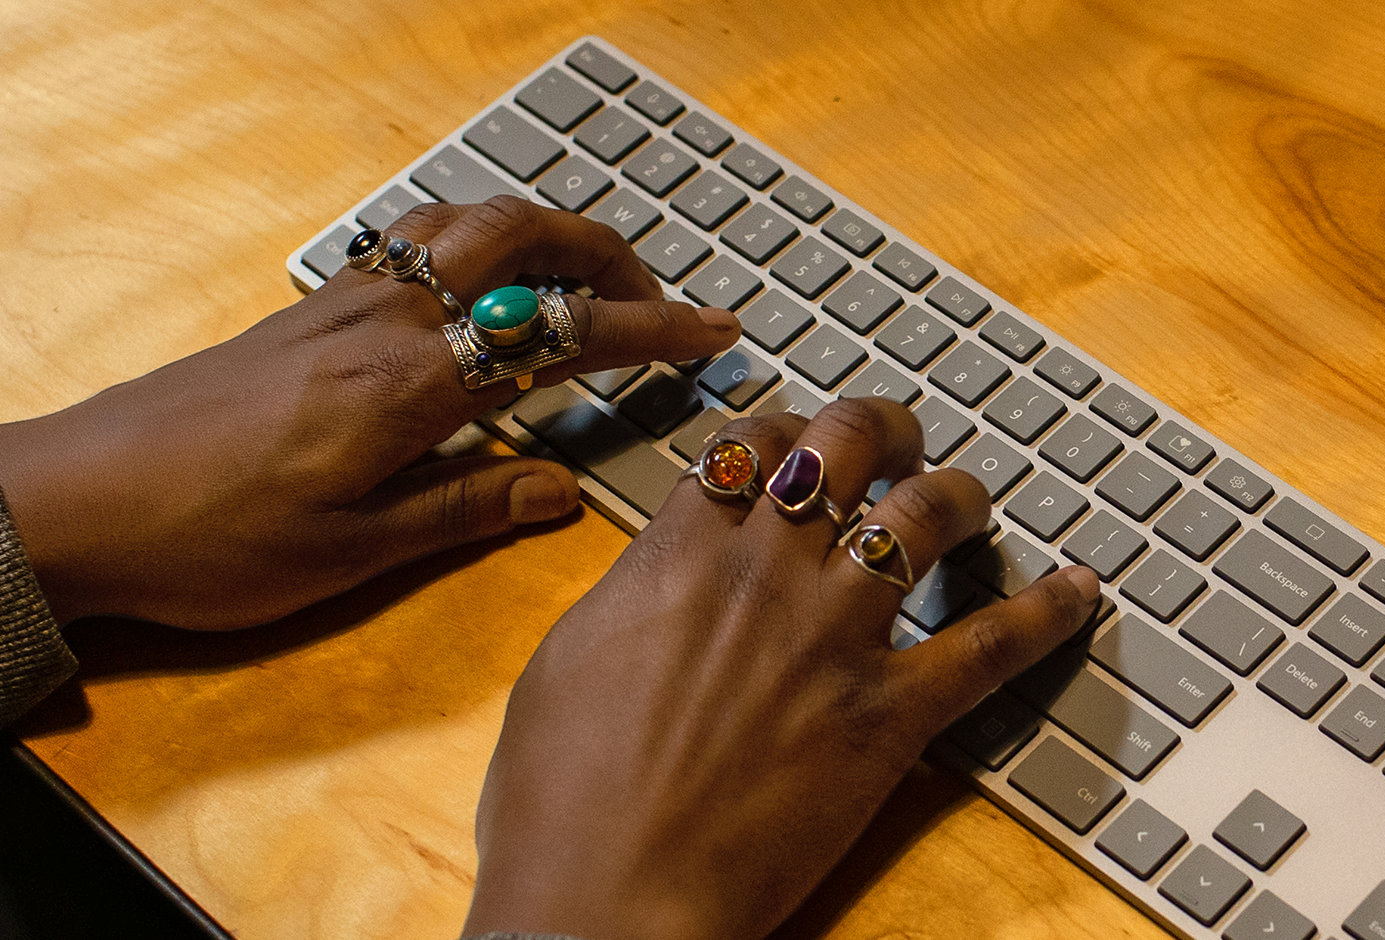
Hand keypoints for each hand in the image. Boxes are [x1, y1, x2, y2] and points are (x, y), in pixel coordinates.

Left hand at [0, 196, 739, 628]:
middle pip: (518, 238)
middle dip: (604, 252)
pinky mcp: (310, 306)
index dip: (647, 328)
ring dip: (541, 228)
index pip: (557, 332)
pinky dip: (477, 233)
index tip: (714, 329)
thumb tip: (561, 487)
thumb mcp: (351, 551)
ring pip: (464, 221)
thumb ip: (466, 508)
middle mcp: (385, 321)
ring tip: (585, 267)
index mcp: (411, 385)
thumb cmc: (212, 540)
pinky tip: (480, 273)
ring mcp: (343, 301)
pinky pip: (415, 237)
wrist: (77, 502)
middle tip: (659, 292)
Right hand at [464, 398, 1099, 939]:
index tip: (801, 440)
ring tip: (970, 496)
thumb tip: (663, 566)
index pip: (754, 440)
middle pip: (847, 448)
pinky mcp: (889, 715)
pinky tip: (1080, 589)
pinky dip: (1048, 610)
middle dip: (883, 427)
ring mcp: (835, 639)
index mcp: (681, 554)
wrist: (608, 897)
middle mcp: (767, 574)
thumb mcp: (567, 661)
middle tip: (900, 440)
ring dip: (960, 493)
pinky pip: (992, 643)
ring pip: (925, 517)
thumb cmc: (563, 802)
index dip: (788, 427)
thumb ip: (633, 592)